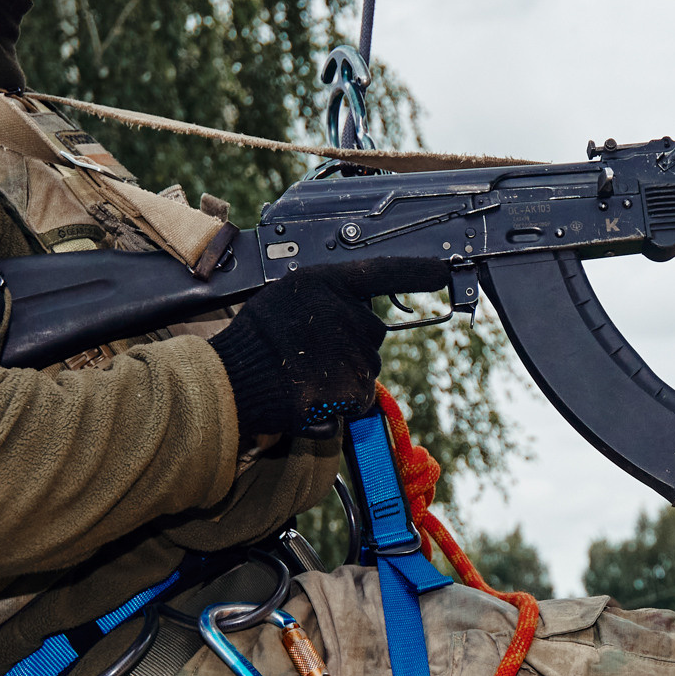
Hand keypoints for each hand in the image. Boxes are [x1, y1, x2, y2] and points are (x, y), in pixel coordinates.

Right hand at [210, 269, 416, 434]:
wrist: (231, 380)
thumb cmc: (252, 340)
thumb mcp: (285, 297)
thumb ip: (323, 299)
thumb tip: (351, 311)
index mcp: (327, 284)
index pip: (382, 272)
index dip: (416, 272)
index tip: (443, 271)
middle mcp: (347, 313)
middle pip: (373, 333)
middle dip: (352, 346)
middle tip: (311, 354)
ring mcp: (353, 352)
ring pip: (367, 368)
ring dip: (345, 376)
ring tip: (304, 376)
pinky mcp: (353, 387)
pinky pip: (359, 398)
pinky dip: (341, 404)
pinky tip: (311, 395)